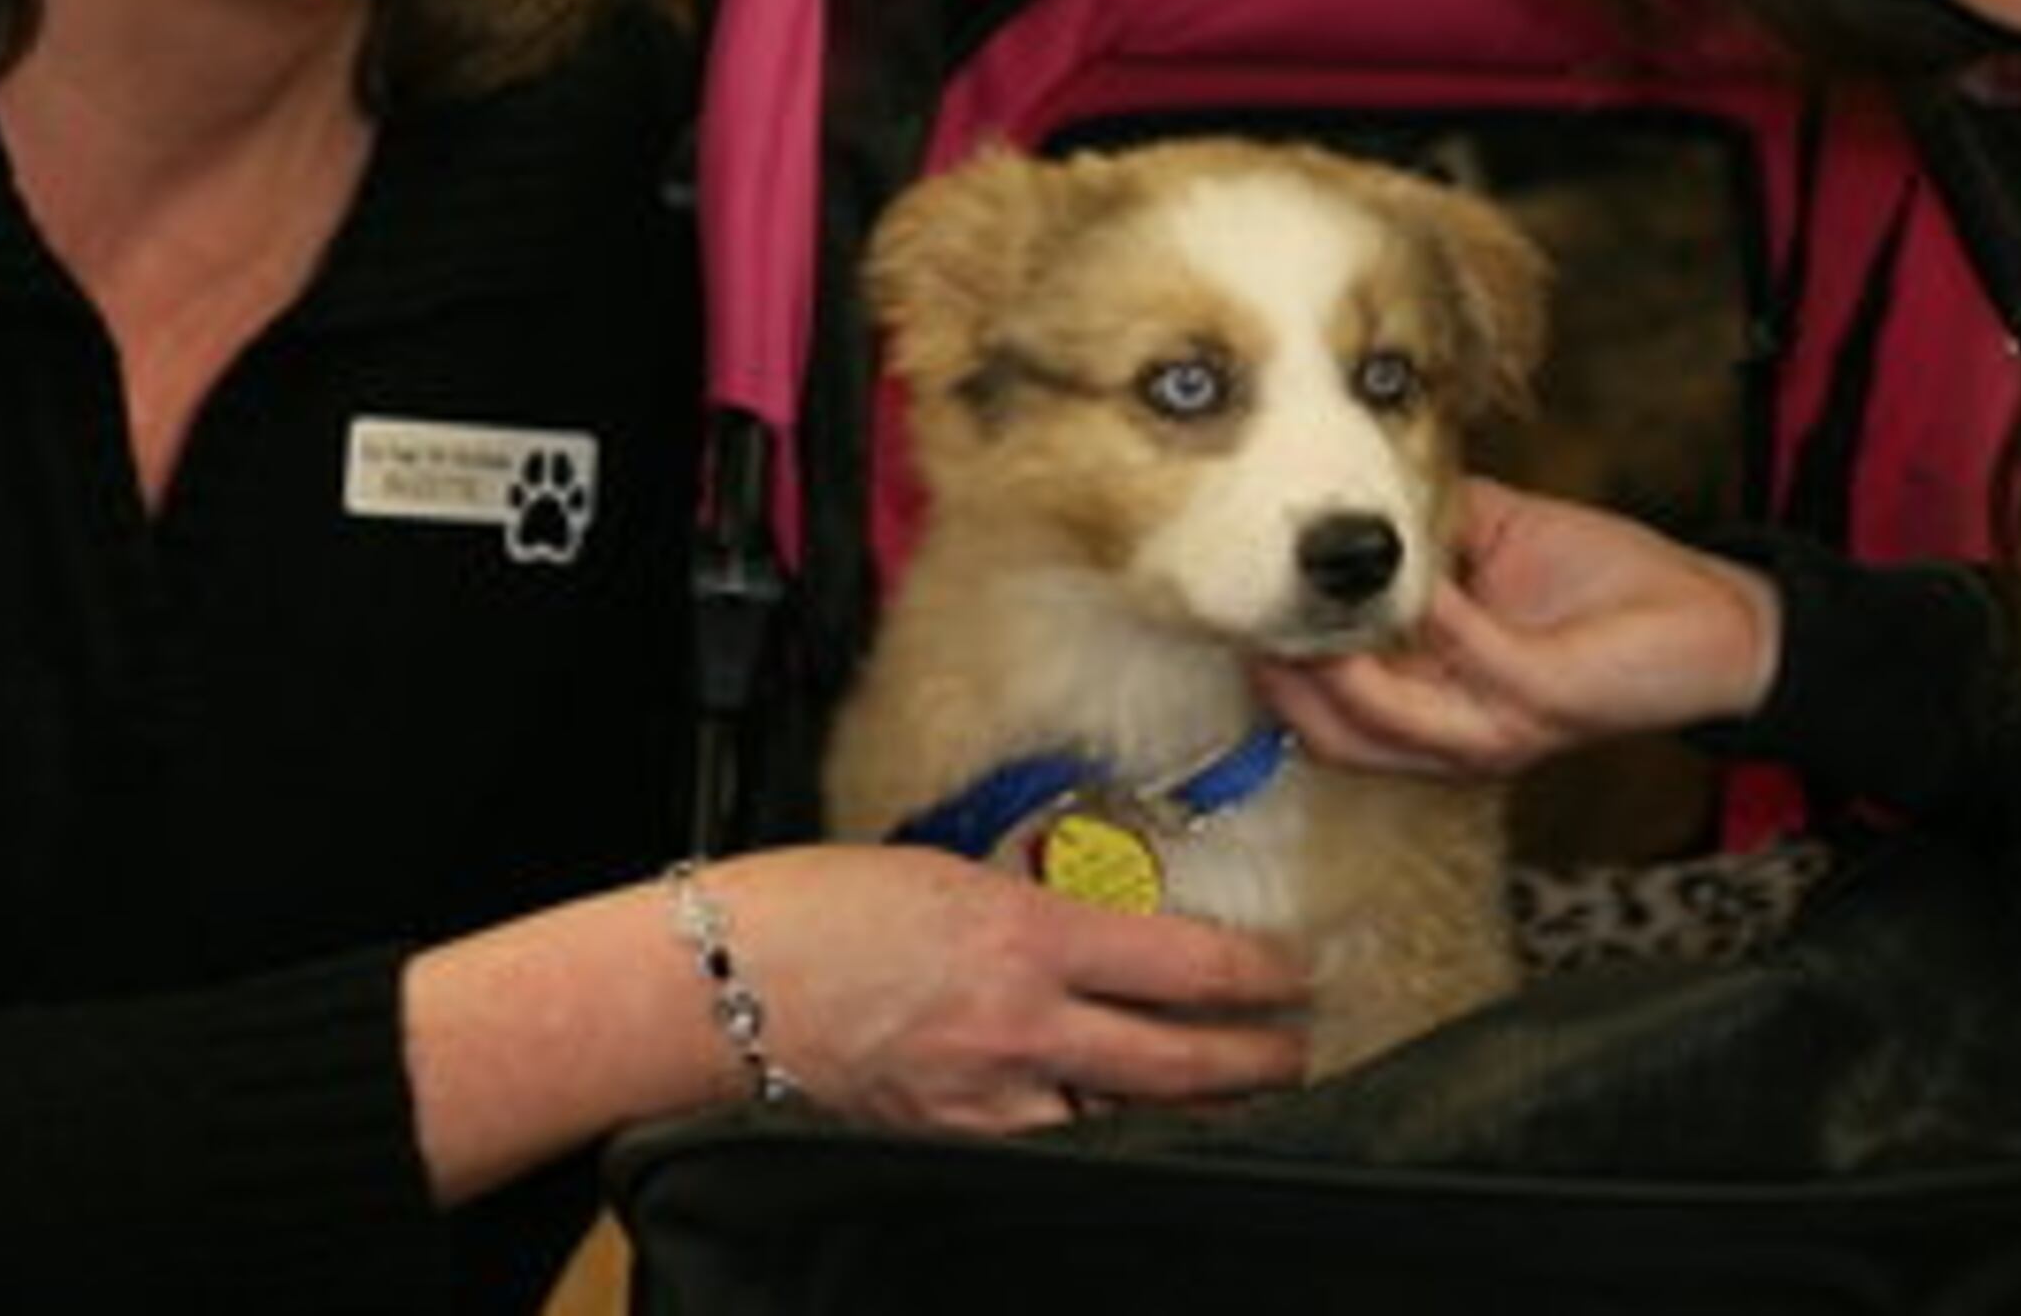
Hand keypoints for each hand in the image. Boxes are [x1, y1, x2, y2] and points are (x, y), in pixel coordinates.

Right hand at [708, 843, 1310, 1132]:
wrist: (722, 980)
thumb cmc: (816, 908)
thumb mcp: (948, 873)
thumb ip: (1030, 904)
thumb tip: (1092, 925)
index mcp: (1030, 937)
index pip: (1186, 965)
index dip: (1261, 977)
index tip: (1297, 973)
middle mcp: (1024, 1025)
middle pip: (1181, 1062)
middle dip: (1257, 1062)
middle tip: (1298, 1052)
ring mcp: (990, 1096)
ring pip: (1128, 1121)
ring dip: (1188, 1113)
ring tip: (1234, 1104)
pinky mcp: (953, 1138)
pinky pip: (1054, 1146)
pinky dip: (1100, 1140)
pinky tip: (1123, 1137)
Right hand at [1254, 478, 1782, 777]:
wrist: (1709, 619)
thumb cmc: (1604, 588)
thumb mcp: (1492, 545)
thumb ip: (1424, 527)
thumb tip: (1357, 475)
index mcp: (1435, 706)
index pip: (1324, 716)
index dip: (1270, 667)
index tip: (1236, 599)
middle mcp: (1453, 735)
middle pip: (1329, 735)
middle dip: (1277, 675)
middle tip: (1248, 605)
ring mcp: (1492, 728)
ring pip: (1374, 719)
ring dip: (1331, 659)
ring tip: (1304, 594)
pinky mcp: (1537, 701)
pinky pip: (1463, 658)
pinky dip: (1431, 610)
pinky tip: (1417, 568)